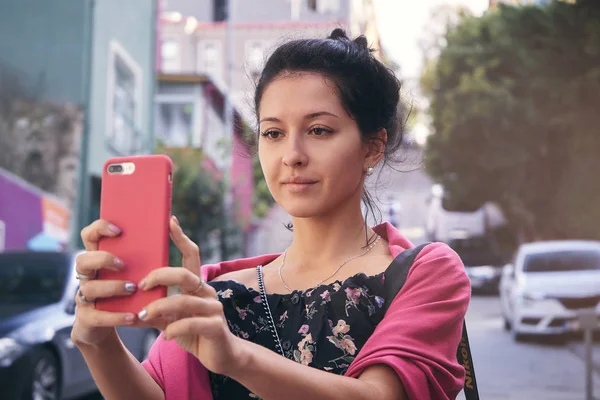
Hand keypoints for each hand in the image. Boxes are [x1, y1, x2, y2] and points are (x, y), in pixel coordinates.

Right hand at [71, 220, 136, 347]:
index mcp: (99, 259)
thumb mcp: (136, 271)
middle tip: (122, 264)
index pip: (89, 236)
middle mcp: (88, 276)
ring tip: (132, 288)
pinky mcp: (88, 318)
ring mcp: (85, 296)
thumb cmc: (128, 291)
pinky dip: (116, 316)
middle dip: (102, 259)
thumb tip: (171, 224)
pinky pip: (98, 316)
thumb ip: (145, 253)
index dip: (99, 229)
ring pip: (89, 288)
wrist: (109, 323)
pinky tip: (133, 316)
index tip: (119, 230)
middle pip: (82, 260)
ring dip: (112, 287)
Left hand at [136, 216, 245, 375]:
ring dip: (159, 307)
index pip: (191, 255)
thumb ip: (154, 310)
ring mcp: (213, 308)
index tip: (170, 221)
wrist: (221, 357)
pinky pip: (191, 323)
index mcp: (197, 285)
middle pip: (185, 273)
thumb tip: (126, 306)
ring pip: (184, 300)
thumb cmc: (194, 333)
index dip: (181, 238)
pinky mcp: (215, 327)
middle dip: (160, 276)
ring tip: (143, 316)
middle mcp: (207, 292)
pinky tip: (165, 336)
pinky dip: (174, 329)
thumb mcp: (170, 319)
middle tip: (141, 285)